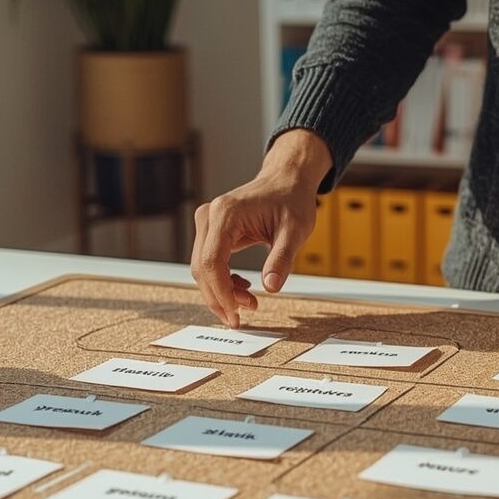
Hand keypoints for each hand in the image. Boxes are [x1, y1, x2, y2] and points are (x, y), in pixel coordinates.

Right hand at [189, 130, 332, 326]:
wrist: (287, 180)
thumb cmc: (292, 200)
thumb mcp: (295, 230)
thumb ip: (282, 258)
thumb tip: (272, 288)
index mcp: (226, 214)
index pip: (212, 261)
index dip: (221, 292)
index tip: (236, 313)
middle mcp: (209, 216)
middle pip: (202, 267)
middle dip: (219, 297)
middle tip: (240, 319)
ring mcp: (207, 222)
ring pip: (203, 267)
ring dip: (221, 291)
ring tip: (250, 302)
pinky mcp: (212, 229)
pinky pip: (209, 261)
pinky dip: (222, 280)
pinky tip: (243, 288)